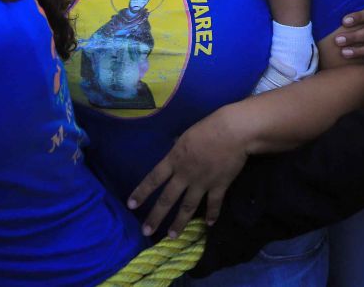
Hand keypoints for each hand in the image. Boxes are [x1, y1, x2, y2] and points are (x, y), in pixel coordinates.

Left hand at [128, 108, 247, 236]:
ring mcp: (202, 183)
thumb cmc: (210, 127)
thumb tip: (174, 148)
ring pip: (187, 207)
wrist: (233, 132)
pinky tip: (209, 224)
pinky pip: (214, 203)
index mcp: (175, 160)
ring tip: (172, 236)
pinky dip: (212, 214)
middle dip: (156, 216)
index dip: (142, 192)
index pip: (153, 179)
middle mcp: (184, 175)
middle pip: (167, 199)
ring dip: (179, 223)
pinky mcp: (219, 186)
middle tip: (146, 231)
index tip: (131, 205)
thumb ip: (179, 147)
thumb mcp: (187, 135)